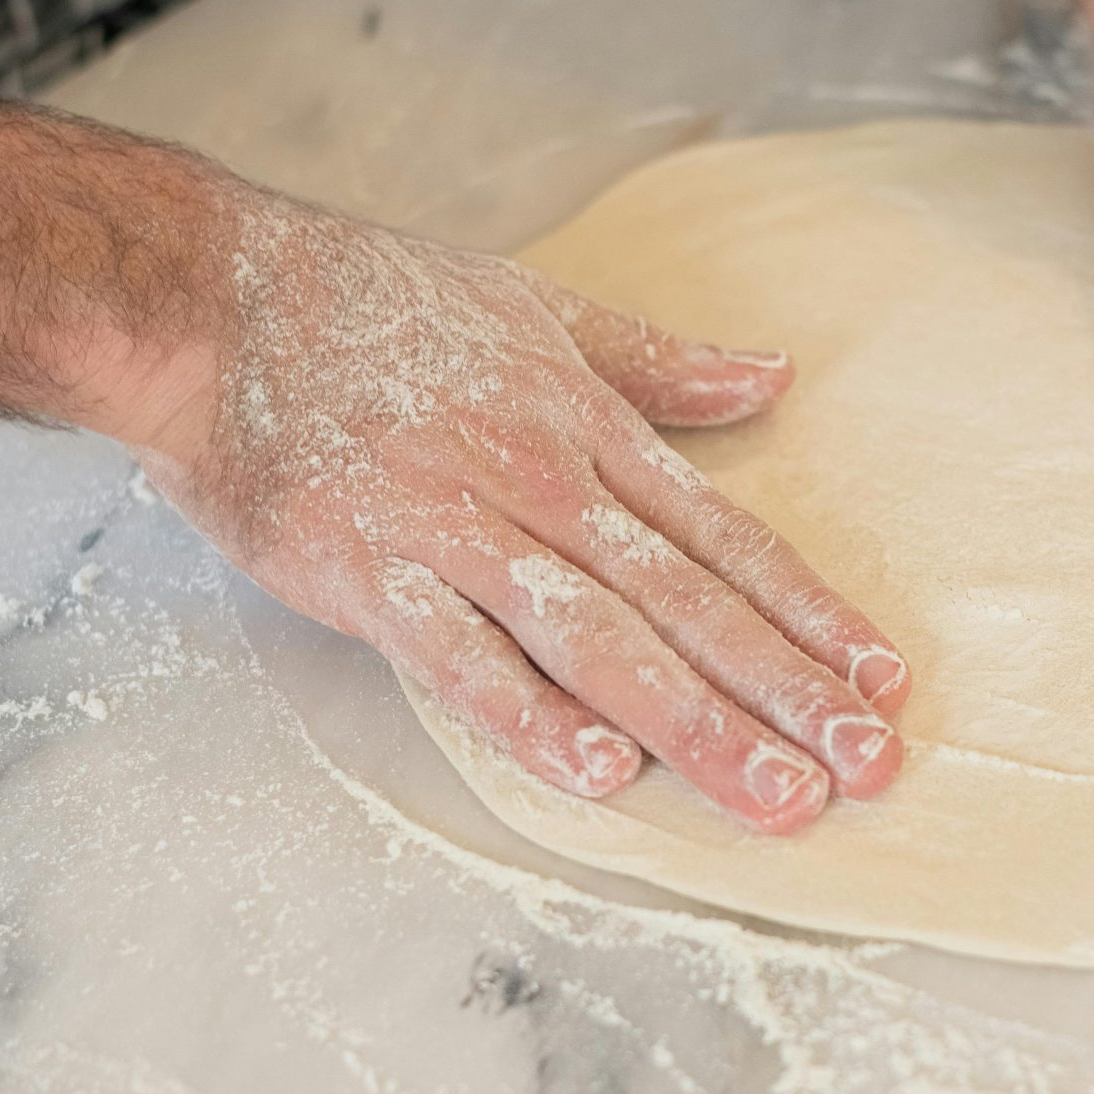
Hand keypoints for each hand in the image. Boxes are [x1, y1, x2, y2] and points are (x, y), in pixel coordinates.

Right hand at [128, 190, 910, 832]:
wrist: (209, 299)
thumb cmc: (366, 301)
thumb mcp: (535, 308)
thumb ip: (656, 362)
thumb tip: (771, 378)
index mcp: (586, 430)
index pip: (725, 538)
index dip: (810, 614)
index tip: (883, 683)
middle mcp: (541, 485)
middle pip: (687, 604)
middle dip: (785, 693)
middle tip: (868, 770)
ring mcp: (458, 532)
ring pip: (602, 641)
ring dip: (696, 723)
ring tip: (774, 794)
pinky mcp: (371, 575)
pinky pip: (465, 660)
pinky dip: (533, 717)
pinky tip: (602, 774)